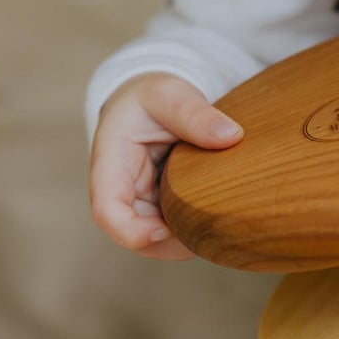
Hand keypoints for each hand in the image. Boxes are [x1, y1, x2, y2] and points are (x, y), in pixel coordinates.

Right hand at [89, 73, 242, 260]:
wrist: (151, 102)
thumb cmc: (152, 98)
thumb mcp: (169, 94)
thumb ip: (194, 113)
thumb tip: (231, 136)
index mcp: (111, 164)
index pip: (107, 212)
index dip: (133, 232)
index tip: (167, 230)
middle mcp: (120, 192)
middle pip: (134, 237)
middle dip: (170, 244)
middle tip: (212, 227)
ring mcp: (140, 204)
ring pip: (157, 242)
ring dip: (186, 241)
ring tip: (220, 218)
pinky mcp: (160, 208)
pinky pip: (173, 233)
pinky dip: (194, 231)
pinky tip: (218, 214)